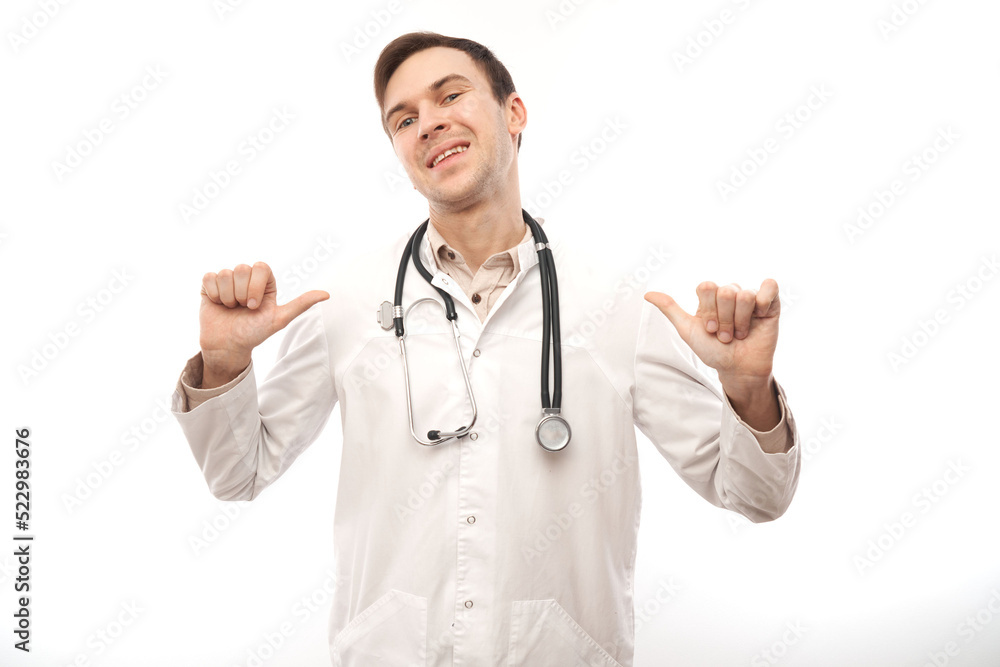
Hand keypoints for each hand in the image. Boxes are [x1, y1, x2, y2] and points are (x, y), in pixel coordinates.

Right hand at [199, 261, 328, 385]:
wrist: (228, 346)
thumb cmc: (254, 333)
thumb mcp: (279, 319)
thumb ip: (301, 304)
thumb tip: (327, 294)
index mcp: (264, 281)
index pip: (261, 267)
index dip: (255, 287)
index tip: (254, 306)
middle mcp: (247, 277)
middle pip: (242, 269)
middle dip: (241, 294)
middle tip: (242, 309)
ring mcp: (228, 279)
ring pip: (225, 274)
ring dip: (227, 297)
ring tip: (231, 308)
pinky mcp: (210, 284)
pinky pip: (209, 277)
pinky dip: (214, 295)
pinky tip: (219, 304)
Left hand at [643, 279, 779, 385]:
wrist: (737, 369)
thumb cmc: (713, 351)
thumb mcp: (688, 331)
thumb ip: (670, 310)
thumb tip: (647, 294)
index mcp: (710, 297)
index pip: (706, 287)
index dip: (708, 311)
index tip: (710, 330)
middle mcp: (730, 294)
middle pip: (725, 291)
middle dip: (725, 319)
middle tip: (726, 335)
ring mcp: (750, 297)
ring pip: (744, 294)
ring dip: (740, 321)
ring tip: (740, 334)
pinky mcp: (770, 303)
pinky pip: (769, 286)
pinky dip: (763, 300)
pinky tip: (759, 316)